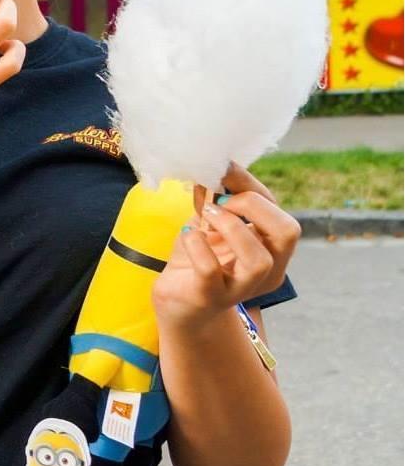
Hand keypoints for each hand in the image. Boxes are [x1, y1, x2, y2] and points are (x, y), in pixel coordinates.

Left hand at [152, 164, 300, 330]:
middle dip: (252, 206)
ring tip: (206, 218)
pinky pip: (211, 270)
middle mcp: (267, 271)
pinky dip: (198, 245)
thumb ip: (217, 198)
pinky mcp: (209, 297)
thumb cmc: (198, 256)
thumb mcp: (210, 221)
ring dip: (231, 227)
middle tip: (220, 203)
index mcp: (272, 249)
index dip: (252, 186)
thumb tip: (216, 166)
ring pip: (259, 259)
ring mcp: (240, 288)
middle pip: (288, 233)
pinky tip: (189, 234)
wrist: (177, 299)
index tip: (222, 169)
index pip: (281, 213)